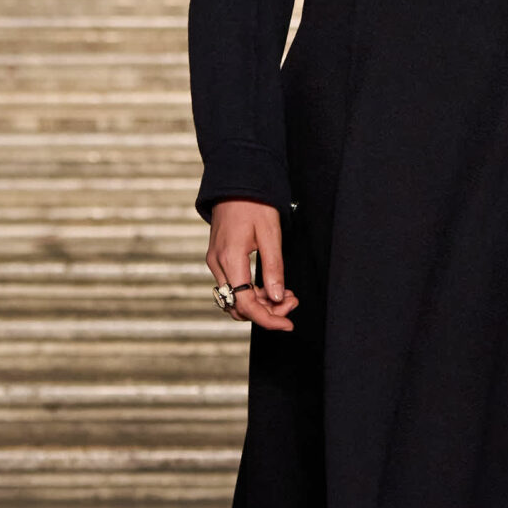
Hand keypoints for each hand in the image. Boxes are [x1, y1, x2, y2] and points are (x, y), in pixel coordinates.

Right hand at [206, 199, 297, 331]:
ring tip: (286, 294)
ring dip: (261, 303)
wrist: (235, 182)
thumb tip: (278, 298)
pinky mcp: (219, 259)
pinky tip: (272, 286)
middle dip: (267, 311)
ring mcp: (215, 262)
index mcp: (230, 258)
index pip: (246, 304)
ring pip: (236, 299)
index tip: (288, 324)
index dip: (268, 319)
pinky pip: (234, 286)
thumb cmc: (254, 203)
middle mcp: (217, 264)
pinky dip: (253, 292)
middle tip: (292, 302)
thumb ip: (274, 268)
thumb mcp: (270, 234)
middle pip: (239, 306)